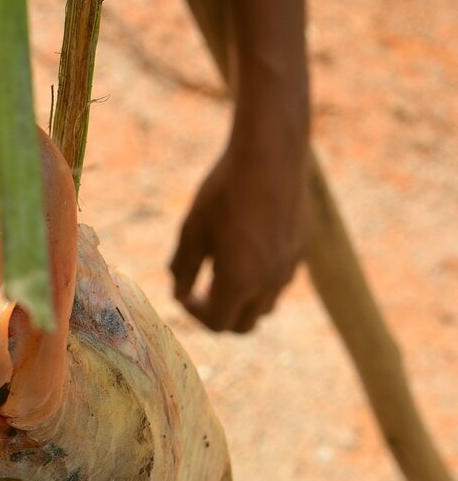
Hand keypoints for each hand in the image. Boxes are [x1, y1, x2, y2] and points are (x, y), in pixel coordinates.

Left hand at [170, 122, 309, 332]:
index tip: (185, 295)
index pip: (217, 323)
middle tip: (202, 294)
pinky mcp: (302, 250)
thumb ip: (183, 268)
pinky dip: (262, 280)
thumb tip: (178, 293)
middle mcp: (269, 283)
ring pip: (265, 306)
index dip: (195, 314)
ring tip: (225, 273)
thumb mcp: (192, 230)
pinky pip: (281, 281)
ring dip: (243, 301)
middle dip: (220, 316)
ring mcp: (290, 268)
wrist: (270, 155)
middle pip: (243, 325)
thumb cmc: (223, 191)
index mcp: (238, 282)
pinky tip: (247, 250)